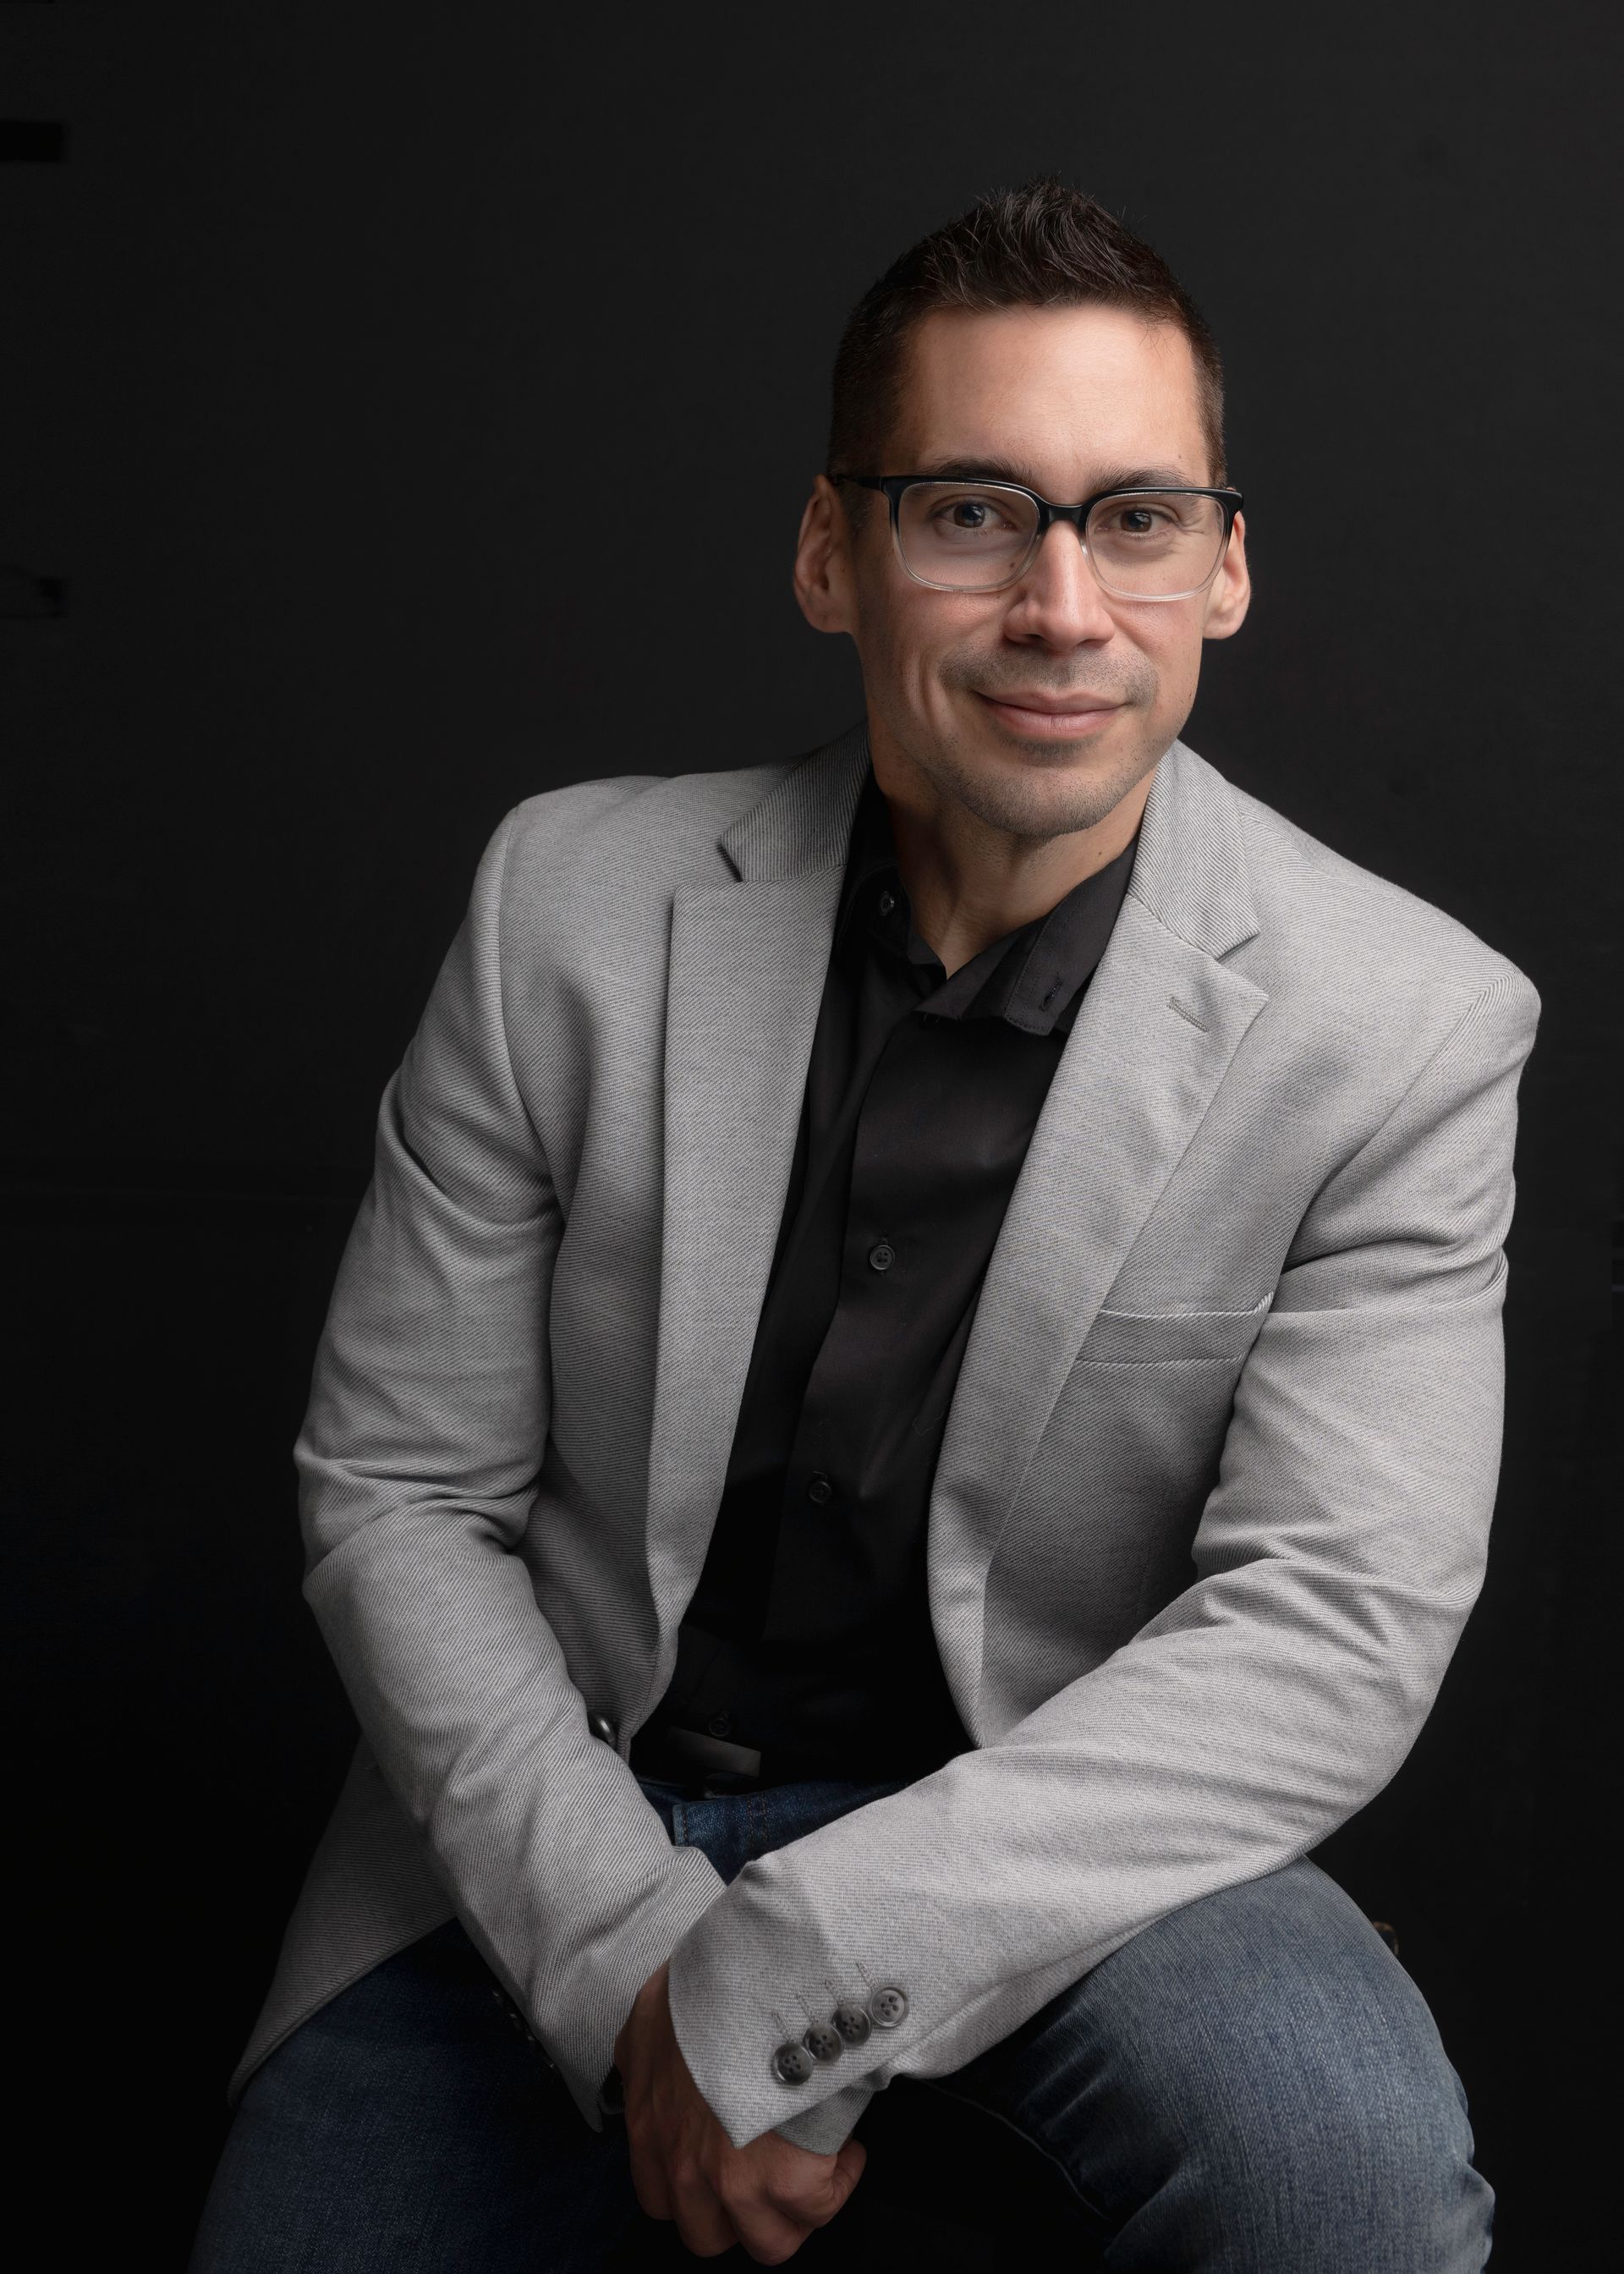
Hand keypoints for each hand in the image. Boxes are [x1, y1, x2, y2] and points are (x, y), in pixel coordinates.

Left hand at [612, 1958, 867, 2262]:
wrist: (761, 1975)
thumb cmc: (710, 1985)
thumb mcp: (654, 2012)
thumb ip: (644, 2050)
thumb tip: (648, 2063)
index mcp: (650, 2129)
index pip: (658, 2200)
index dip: (695, 2188)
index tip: (722, 2163)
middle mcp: (683, 2168)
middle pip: (708, 2235)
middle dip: (739, 2210)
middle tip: (768, 2172)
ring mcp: (733, 2182)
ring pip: (767, 2242)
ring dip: (791, 2210)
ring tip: (813, 2168)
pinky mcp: (786, 2182)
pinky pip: (818, 2210)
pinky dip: (838, 2180)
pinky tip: (845, 2147)